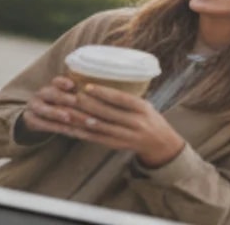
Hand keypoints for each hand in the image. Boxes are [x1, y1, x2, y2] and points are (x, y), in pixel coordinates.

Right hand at [16, 74, 85, 139]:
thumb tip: (104, 95)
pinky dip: (58, 128)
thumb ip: (78, 96)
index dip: (63, 82)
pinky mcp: (31, 120)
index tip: (72, 85)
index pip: (56, 81)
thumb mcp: (65, 99)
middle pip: (53, 94)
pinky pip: (44, 125)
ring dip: (59, 114)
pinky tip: (70, 132)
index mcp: (52, 86)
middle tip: (79, 103)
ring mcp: (34, 107)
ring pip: (46, 110)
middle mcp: (42, 94)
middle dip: (67, 100)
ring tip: (70, 118)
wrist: (35, 118)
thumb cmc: (57, 106)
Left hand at [64, 84, 188, 168]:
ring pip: (101, 127)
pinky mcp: (119, 146)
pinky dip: (86, 134)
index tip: (87, 86)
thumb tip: (102, 83)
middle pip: (108, 113)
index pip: (121, 99)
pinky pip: (99, 140)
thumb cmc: (149, 118)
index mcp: (142, 108)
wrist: (160, 142)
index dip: (103, 93)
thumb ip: (126, 98)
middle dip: (88, 105)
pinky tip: (74, 129)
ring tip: (69, 112)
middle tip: (72, 96)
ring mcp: (127, 136)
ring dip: (83, 120)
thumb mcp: (144, 104)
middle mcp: (135, 122)